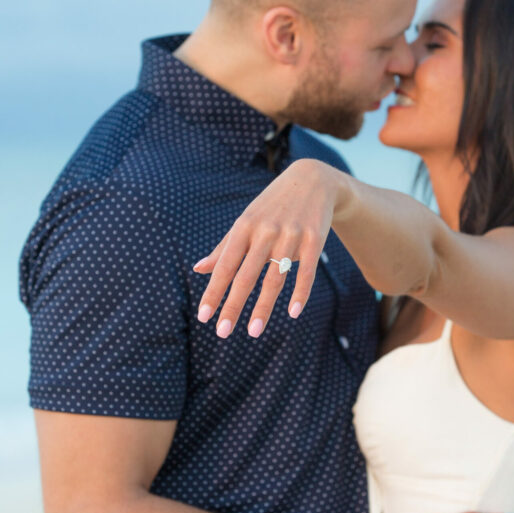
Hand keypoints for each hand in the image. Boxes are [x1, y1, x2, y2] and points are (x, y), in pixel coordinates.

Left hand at [193, 159, 343, 337]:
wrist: (312, 180)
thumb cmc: (272, 206)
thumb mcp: (246, 221)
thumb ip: (224, 247)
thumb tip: (198, 269)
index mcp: (244, 228)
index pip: (224, 265)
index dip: (213, 291)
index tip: (203, 317)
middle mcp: (265, 231)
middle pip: (246, 275)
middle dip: (233, 305)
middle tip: (222, 333)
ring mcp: (291, 235)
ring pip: (275, 277)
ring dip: (264, 307)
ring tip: (254, 331)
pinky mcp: (314, 238)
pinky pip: (306, 271)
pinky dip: (300, 292)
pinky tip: (293, 312)